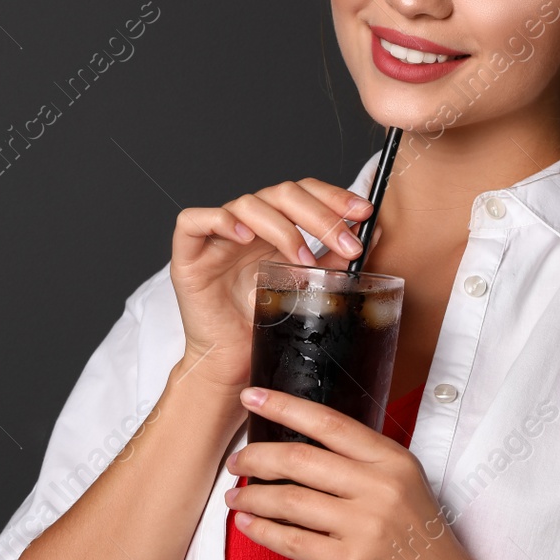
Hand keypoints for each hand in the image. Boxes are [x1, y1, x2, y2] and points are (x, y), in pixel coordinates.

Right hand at [169, 180, 378, 395]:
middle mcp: (247, 227)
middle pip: (281, 194)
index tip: (363, 213)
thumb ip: (334, 260)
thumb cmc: (267, 329)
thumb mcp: (310, 290)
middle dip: (319, 214)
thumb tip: (371, 232)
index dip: (332, 197)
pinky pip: (193, 220)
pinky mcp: (188, 255)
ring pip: (247, 204)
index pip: (302, 194)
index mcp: (274, 229)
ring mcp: (216, 238)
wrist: (235, 366)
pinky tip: (244, 235)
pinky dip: (220, 220)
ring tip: (304, 260)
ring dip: (283, 227)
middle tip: (346, 243)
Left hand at [223, 387, 470, 559]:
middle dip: (256, 457)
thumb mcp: (402, 486)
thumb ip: (360, 462)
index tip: (250, 396)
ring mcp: (367, 527)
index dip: (283, 406)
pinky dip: (261, 530)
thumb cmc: (417, 539)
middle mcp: (381, 489)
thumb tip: (297, 444)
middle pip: (299, 459)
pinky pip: (291, 541)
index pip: (328, 423)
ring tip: (236, 496)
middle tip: (237, 461)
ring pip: (289, 501)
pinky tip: (247, 524)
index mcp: (393, 460)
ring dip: (252, 496)